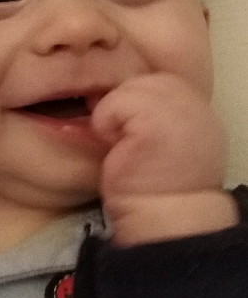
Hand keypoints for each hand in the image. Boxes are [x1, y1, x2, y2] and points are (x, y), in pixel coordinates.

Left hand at [91, 73, 237, 244]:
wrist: (164, 217)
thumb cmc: (153, 184)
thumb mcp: (160, 136)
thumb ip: (147, 110)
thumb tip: (104, 94)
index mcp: (192, 104)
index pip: (149, 81)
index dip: (130, 102)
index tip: (129, 132)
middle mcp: (190, 98)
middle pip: (137, 80)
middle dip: (121, 105)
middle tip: (122, 139)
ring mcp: (176, 103)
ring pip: (123, 88)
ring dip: (112, 115)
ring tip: (121, 144)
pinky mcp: (155, 115)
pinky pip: (113, 103)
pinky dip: (105, 123)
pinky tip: (117, 147)